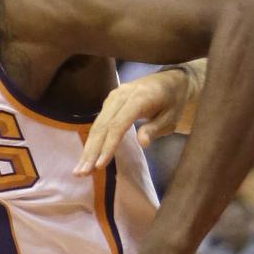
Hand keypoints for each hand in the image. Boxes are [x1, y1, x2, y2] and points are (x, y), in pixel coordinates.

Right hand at [73, 69, 192, 175]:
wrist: (171, 80)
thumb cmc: (174, 102)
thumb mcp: (172, 117)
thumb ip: (155, 129)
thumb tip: (143, 142)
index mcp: (138, 98)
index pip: (118, 125)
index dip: (108, 146)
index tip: (100, 165)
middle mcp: (121, 95)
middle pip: (102, 126)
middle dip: (91, 151)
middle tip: (81, 173)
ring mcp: (113, 97)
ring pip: (97, 125)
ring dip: (88, 148)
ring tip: (79, 170)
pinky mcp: (110, 102)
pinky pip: (99, 122)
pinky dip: (92, 141)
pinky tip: (87, 156)